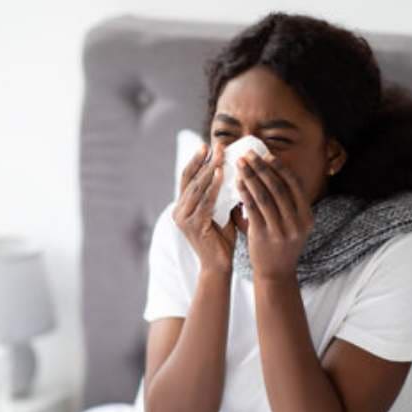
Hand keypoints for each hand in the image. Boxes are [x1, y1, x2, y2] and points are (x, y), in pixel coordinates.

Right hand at [173, 141, 236, 273]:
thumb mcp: (220, 211)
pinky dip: (213, 186)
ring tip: (221, 155)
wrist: (219, 266)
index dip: (196, 160)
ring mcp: (183, 218)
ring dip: (210, 170)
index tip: (207, 145)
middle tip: (217, 145)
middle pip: (190, 179)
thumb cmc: (222, 240)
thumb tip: (233, 171)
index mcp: (182, 206)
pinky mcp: (193, 226)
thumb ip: (220, 195)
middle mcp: (178, 211)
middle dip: (204, 160)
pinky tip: (221, 174)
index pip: (188, 178)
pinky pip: (205, 201)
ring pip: (197, 188)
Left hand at [236, 150, 313, 281]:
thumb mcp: (293, 224)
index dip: (279, 167)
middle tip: (249, 154)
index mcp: (307, 216)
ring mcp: (281, 230)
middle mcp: (297, 222)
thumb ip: (288, 203)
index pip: (294, 184)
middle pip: (278, 187)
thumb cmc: (280, 244)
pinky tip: (237, 183)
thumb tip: (272, 172)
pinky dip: (244, 193)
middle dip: (262, 167)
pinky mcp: (264, 236)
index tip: (266, 154)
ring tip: (240, 164)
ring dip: (251, 176)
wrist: (275, 274)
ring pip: (264, 196)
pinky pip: (252, 209)